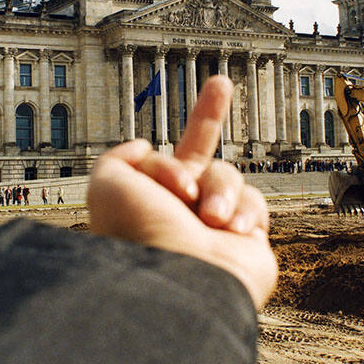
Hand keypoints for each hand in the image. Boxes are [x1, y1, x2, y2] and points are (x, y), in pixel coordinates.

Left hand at [87, 75, 276, 308]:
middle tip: (221, 81)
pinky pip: (255, 202)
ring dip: (219, 190)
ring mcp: (214, 225)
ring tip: (209, 217)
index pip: (155, 162)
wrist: (186, 281)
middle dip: (209, 114)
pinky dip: (244, 212)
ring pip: (227, 174)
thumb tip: (143, 144)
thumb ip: (118, 157)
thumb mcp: (108, 184)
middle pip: (198, 153)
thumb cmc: (143, 235)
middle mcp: (180, 211)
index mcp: (147, 201)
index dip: (156, 157)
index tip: (147, 150)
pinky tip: (231, 231)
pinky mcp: (247, 238)